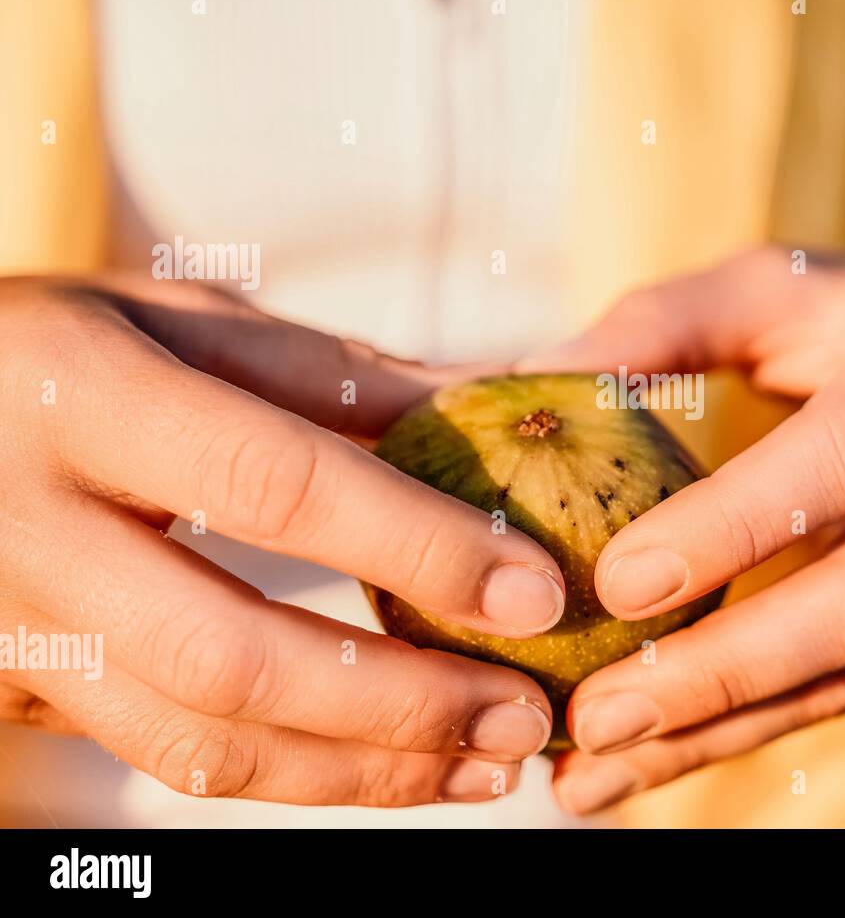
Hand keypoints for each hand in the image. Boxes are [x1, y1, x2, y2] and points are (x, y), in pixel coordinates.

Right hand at [0, 275, 565, 804]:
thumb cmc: (61, 352)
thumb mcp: (182, 325)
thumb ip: (332, 376)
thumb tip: (497, 403)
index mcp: (83, 396)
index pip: (272, 484)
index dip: (416, 546)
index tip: (537, 592)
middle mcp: (26, 526)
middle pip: (233, 656)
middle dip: (402, 704)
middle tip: (524, 716)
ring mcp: (9, 629)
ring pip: (199, 742)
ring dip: (364, 770)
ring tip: (487, 764)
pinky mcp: (19, 694)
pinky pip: (172, 757)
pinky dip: (300, 775)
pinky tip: (393, 766)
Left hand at [523, 248, 844, 813]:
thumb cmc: (835, 320)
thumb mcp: (758, 290)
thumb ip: (658, 327)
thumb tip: (530, 380)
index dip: (739, 526)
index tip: (618, 582)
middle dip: (726, 667)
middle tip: (597, 714)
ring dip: (723, 727)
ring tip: (595, 770)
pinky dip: (745, 732)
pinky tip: (646, 762)